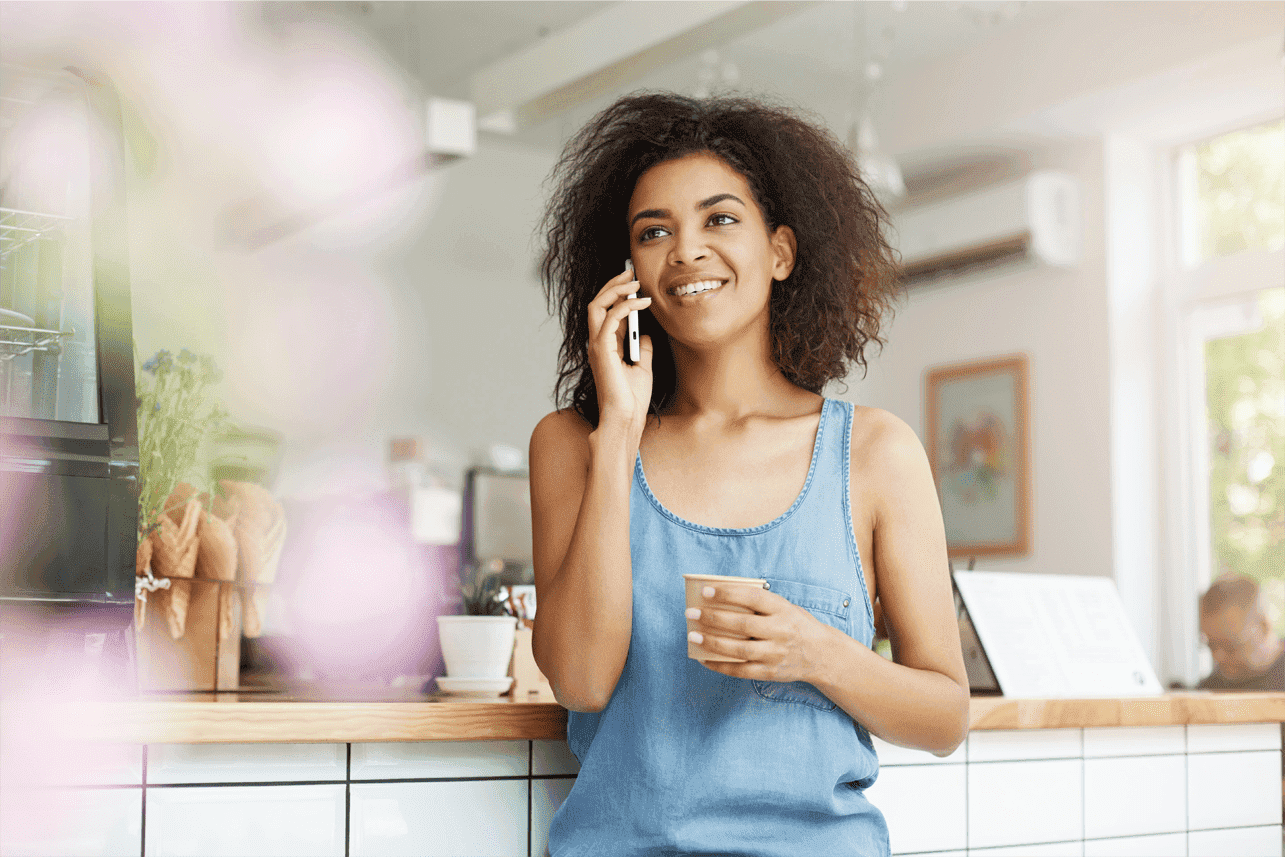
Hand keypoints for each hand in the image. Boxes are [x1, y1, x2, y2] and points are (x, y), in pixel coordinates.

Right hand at [586, 268, 652, 433]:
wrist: (626, 418)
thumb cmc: (632, 399)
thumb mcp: (643, 367)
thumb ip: (641, 348)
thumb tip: (645, 333)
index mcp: (605, 346)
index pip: (605, 311)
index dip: (617, 293)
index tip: (633, 280)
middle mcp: (597, 343)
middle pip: (597, 303)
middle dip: (613, 284)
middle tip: (631, 271)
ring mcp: (597, 345)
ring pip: (597, 305)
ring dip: (616, 289)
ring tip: (635, 281)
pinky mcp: (602, 349)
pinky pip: (610, 317)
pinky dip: (626, 305)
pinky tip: (643, 302)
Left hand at [686, 584, 832, 684]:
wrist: (823, 655)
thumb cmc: (796, 625)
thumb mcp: (785, 608)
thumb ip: (760, 605)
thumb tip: (721, 600)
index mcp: (783, 610)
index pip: (753, 598)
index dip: (728, 594)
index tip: (706, 591)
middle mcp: (780, 631)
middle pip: (742, 625)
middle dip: (713, 618)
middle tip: (691, 613)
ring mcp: (775, 654)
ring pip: (739, 649)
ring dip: (713, 642)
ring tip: (693, 635)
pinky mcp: (770, 672)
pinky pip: (741, 670)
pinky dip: (721, 666)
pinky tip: (704, 659)